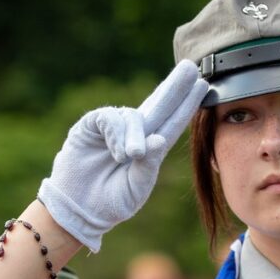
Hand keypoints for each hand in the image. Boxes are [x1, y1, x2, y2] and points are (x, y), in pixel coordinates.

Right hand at [38, 60, 208, 251]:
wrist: (77, 210)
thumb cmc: (109, 203)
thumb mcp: (136, 189)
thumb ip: (149, 165)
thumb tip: (160, 138)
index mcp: (150, 151)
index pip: (172, 123)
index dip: (186, 105)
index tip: (202, 85)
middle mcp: (134, 135)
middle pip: (159, 105)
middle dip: (174, 87)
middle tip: (189, 68)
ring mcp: (113, 129)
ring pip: (132, 116)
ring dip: (134, 134)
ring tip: (131, 156)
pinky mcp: (91, 126)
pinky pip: (108, 118)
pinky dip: (115, 134)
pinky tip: (116, 152)